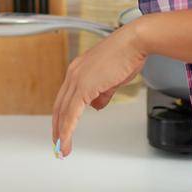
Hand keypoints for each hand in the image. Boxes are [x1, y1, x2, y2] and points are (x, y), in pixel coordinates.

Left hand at [51, 20, 146, 158]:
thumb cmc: (127, 55)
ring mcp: (77, 79)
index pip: (65, 99)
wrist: (134, 42)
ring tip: (63, 149)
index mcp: (78, 70)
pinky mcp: (84, 86)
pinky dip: (68, 128)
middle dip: (58, 128)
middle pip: (59, 107)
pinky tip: (66, 139)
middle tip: (58, 145)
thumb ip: (102, 93)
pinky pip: (72, 113)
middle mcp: (73, 74)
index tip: (62, 131)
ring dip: (62, 133)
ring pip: (63, 112)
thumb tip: (96, 106)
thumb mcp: (112, 78)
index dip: (63, 117)